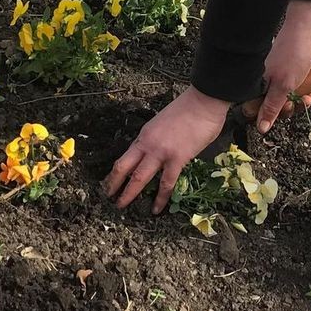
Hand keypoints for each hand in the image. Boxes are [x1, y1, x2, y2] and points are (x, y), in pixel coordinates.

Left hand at [105, 86, 229, 213]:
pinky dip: (160, 198)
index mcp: (144, 135)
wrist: (203, 102)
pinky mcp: (177, 158)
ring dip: (129, 193)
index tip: (109, 183)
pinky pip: (166, 182)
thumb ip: (158, 139)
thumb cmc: (188, 109)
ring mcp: (161, 152)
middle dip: (113, 184)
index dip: (115, 172)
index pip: (125, 157)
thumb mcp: (163, 123)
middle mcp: (148, 144)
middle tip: (107, 198)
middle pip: (124, 168)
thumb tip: (158, 153)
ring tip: (122, 206)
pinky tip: (157, 209)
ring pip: (139, 177)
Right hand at [254, 0, 310, 134]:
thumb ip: (272, 107)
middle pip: (276, 106)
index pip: (260, 110)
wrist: (305, 33)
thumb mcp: (283, 86)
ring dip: (301, 101)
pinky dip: (305, 92)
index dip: (273, 115)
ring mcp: (279, 78)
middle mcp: (266, 82)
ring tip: (310, 96)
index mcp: (259, 85)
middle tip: (302, 101)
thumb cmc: (292, 56)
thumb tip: (261, 127)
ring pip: (288, 99)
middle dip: (292, 107)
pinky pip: (296, 90)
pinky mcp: (290, 74)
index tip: (287, 110)